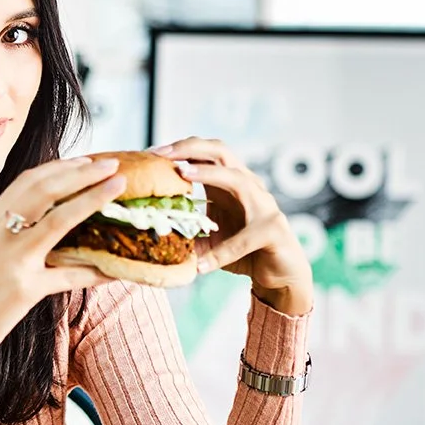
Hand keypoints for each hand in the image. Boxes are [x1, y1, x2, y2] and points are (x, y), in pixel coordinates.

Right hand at [0, 154, 126, 373]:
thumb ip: (7, 234)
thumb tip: (45, 224)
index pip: (27, 182)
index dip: (60, 167)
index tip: (85, 161)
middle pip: (44, 189)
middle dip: (81, 172)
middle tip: (110, 164)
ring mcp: (11, 259)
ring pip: (58, 220)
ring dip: (92, 199)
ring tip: (118, 187)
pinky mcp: (24, 289)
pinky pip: (69, 276)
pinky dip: (96, 271)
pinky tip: (116, 270)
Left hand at [151, 137, 314, 316]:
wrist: (278, 276)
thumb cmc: (241, 252)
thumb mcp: (206, 239)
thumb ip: (184, 231)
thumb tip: (146, 231)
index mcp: (227, 184)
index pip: (204, 153)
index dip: (179, 148)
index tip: (151, 153)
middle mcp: (247, 186)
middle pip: (222, 151)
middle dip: (190, 148)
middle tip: (162, 154)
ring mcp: (263, 205)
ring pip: (238, 180)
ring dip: (209, 175)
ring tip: (182, 175)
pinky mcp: (273, 230)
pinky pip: (245, 239)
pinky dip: (223, 251)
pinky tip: (203, 266)